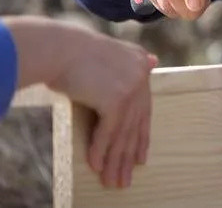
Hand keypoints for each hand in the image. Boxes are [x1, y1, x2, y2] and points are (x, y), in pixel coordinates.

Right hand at [6, 17, 156, 188]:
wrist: (58, 49)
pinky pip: (108, 132)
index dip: (141, 136)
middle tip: (126, 178)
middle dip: (129, 155)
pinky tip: (96, 166)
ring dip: (115, 160)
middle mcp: (140, 76)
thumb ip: (131, 62)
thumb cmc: (74, 53)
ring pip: (123, 133)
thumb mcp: (110, 53)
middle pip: (135, 125)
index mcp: (140, 64)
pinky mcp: (116, 99)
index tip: (141, 158)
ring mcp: (131, 88)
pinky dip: (100, 150)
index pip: (144, 109)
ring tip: (113, 181)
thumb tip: (154, 61)